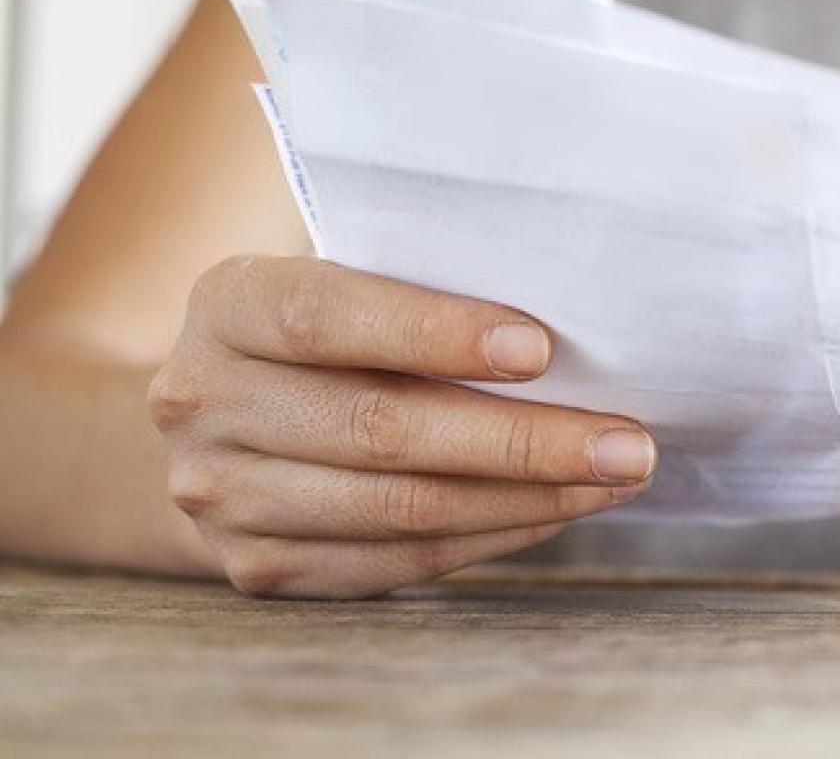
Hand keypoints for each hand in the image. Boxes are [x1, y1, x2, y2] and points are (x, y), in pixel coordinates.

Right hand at [150, 256, 654, 597]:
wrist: (214, 417)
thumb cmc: (323, 328)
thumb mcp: (342, 275)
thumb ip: (422, 283)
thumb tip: (573, 318)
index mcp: (229, 303)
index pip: (329, 317)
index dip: (436, 333)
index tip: (541, 350)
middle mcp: (206, 400)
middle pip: (383, 429)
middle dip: (525, 441)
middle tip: (629, 442)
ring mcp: (225, 496)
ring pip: (403, 508)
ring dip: (529, 497)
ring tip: (616, 478)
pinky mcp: (261, 568)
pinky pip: (402, 559)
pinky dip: (495, 534)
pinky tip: (560, 509)